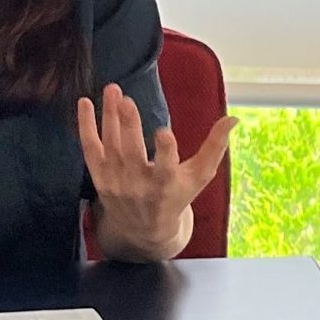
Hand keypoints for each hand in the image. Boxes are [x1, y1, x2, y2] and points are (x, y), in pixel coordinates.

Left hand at [77, 83, 234, 250]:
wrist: (143, 230)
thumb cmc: (177, 195)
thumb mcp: (200, 175)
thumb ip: (215, 146)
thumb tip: (234, 119)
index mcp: (166, 184)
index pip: (165, 167)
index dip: (165, 150)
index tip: (164, 132)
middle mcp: (137, 184)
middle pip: (131, 152)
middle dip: (128, 126)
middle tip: (125, 100)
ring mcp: (115, 180)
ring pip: (110, 144)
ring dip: (109, 116)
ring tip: (112, 90)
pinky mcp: (99, 176)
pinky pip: (90, 148)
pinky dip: (85, 126)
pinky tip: (85, 103)